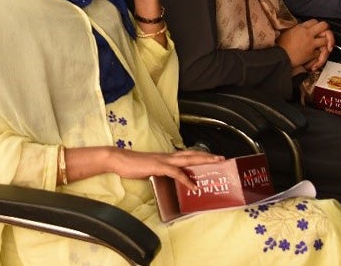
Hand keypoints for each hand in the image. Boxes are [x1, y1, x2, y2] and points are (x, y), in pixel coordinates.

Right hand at [108, 148, 223, 188]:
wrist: (118, 160)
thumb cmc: (131, 165)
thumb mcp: (150, 169)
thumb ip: (160, 172)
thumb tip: (167, 178)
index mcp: (166, 157)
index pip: (186, 155)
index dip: (199, 156)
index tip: (211, 158)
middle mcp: (167, 157)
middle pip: (192, 154)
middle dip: (207, 156)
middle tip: (222, 158)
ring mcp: (163, 160)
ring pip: (188, 159)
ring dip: (203, 161)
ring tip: (215, 164)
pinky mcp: (158, 166)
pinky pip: (176, 173)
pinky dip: (185, 179)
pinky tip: (193, 186)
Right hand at [276, 20, 330, 68]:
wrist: (279, 57)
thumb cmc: (280, 46)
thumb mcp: (285, 32)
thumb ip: (294, 29)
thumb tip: (297, 27)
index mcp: (300, 27)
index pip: (314, 21)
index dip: (317, 25)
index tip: (317, 29)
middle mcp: (307, 34)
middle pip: (324, 25)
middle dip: (326, 30)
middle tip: (325, 35)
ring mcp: (310, 43)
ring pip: (326, 40)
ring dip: (325, 43)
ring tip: (321, 46)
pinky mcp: (311, 53)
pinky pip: (320, 52)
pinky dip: (318, 55)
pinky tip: (314, 55)